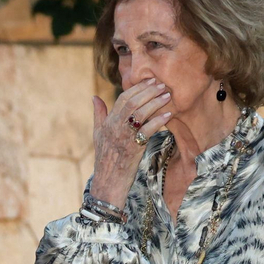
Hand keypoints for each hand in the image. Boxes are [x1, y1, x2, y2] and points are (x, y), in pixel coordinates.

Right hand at [89, 80, 172, 208]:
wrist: (108, 182)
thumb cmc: (105, 158)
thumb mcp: (98, 134)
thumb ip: (98, 114)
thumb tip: (94, 97)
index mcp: (107, 123)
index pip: (122, 99)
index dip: (137, 88)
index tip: (150, 81)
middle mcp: (114, 128)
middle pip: (131, 103)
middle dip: (148, 91)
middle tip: (162, 84)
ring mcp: (123, 138)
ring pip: (139, 114)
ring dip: (155, 103)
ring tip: (167, 96)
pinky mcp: (133, 148)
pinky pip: (147, 131)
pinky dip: (158, 121)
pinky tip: (169, 115)